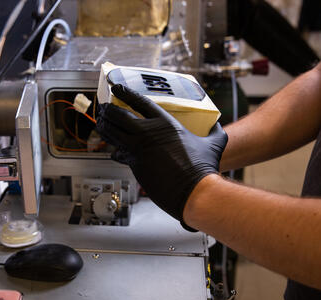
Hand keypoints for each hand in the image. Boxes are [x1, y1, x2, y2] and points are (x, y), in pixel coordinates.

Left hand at [96, 84, 227, 230]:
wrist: (193, 191)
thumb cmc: (203, 168)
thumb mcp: (214, 144)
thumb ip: (215, 132)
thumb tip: (218, 127)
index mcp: (165, 123)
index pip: (139, 102)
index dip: (125, 93)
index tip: (116, 88)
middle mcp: (148, 133)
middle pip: (119, 116)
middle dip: (108, 110)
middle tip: (103, 108)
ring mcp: (138, 149)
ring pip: (113, 133)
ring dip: (105, 127)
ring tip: (101, 123)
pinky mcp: (134, 165)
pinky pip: (119, 154)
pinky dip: (115, 151)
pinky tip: (113, 150)